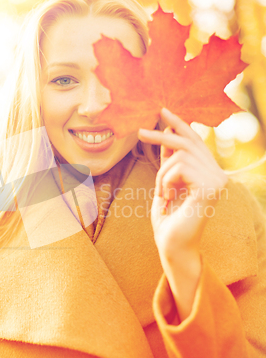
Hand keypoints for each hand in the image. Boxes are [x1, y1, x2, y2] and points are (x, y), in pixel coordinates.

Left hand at [138, 108, 227, 319]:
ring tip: (162, 193)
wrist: (172, 246)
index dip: (179, 125)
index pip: (196, 141)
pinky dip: (165, 180)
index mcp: (209, 172)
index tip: (162, 111)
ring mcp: (217, 180)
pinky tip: (168, 198)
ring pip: (180, 154)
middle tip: (140, 131)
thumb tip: (167, 136)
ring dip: (162, 173)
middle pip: (188, 142)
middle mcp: (218, 174)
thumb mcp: (166, 183)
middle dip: (162, 134)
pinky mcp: (210, 186)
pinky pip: (179, 167)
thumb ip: (170, 162)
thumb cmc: (168, 219)